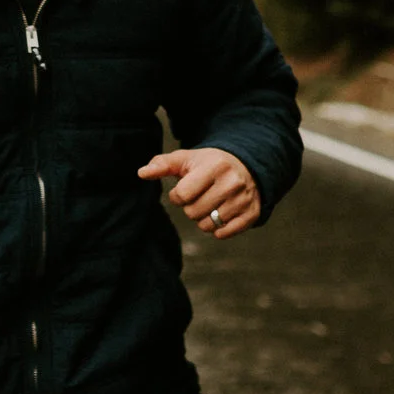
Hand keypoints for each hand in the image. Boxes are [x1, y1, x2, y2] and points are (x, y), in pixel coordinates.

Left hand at [139, 147, 259, 239]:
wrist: (248, 166)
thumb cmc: (210, 164)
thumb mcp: (187, 159)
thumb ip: (163, 164)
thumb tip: (141, 173)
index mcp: (214, 167)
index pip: (182, 195)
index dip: (177, 195)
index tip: (184, 189)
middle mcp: (232, 183)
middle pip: (193, 212)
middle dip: (190, 207)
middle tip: (199, 196)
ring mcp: (243, 200)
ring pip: (207, 225)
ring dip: (203, 218)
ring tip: (210, 203)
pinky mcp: (252, 214)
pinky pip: (223, 233)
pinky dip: (217, 229)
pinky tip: (220, 213)